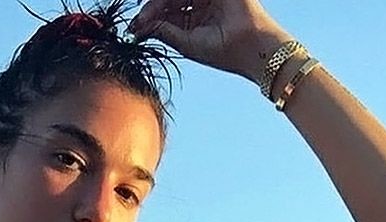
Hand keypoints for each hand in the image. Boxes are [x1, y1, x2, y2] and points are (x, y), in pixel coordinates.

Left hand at [129, 0, 290, 82]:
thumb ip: (166, 32)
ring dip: (159, 3)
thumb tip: (142, 28)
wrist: (251, 46)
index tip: (134, 30)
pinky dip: (172, 0)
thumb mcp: (187, 44)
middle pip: (168, 1)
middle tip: (138, 22)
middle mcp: (199, 4)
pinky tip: (163, 4)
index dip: (150, 19)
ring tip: (145, 16)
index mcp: (194, 19)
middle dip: (151, 9)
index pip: (167, 14)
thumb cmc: (224, 51)